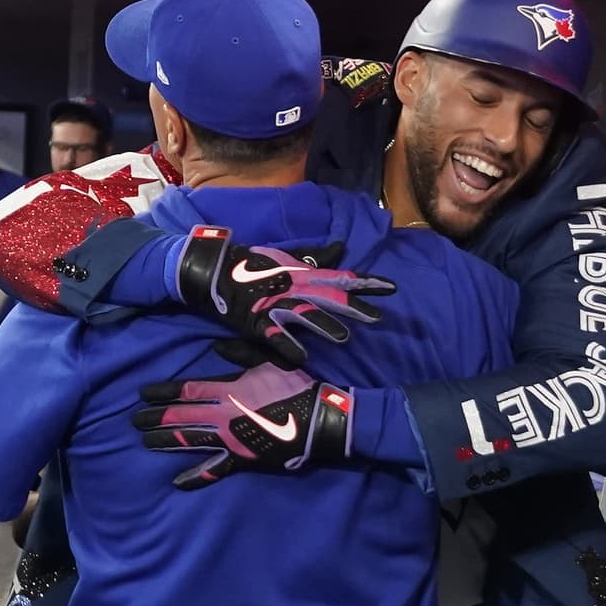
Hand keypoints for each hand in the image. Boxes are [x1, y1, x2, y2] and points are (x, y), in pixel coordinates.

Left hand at [133, 358, 353, 489]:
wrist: (320, 420)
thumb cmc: (297, 388)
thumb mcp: (270, 361)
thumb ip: (240, 354)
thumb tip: (214, 347)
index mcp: (229, 390)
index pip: (187, 391)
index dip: (163, 392)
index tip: (144, 394)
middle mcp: (223, 415)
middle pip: (180, 416)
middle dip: (155, 418)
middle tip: (134, 420)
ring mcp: (230, 440)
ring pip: (189, 441)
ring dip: (165, 441)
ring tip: (144, 441)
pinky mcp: (241, 459)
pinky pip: (215, 470)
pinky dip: (196, 477)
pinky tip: (177, 482)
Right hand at [175, 225, 394, 364]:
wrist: (214, 271)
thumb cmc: (251, 264)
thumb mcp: (286, 258)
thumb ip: (315, 258)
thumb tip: (340, 249)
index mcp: (302, 274)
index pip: (340, 277)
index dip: (366, 282)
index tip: (391, 287)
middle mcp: (293, 288)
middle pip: (328, 298)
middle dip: (354, 307)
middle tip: (379, 318)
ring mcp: (274, 304)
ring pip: (304, 315)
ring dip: (324, 326)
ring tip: (344, 338)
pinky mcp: (256, 321)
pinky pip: (274, 335)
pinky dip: (287, 345)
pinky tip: (301, 356)